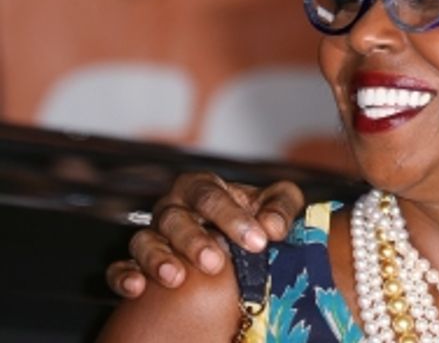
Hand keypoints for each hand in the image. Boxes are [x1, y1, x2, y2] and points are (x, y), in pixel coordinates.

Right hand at [106, 171, 305, 296]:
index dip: (233, 218)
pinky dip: (123, 276)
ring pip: (144, 241)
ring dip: (159, 259)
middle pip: (175, 219)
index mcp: (202, 188)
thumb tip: (273, 227)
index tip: (257, 241)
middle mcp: (172, 208)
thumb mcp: (274, 204)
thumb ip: (280, 207)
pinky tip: (136, 288)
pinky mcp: (135, 263)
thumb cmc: (252, 217)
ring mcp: (151, 235)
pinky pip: (118, 267)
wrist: (232, 242)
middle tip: (215, 262)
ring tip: (177, 278)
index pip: (211, 196)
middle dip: (195, 240)